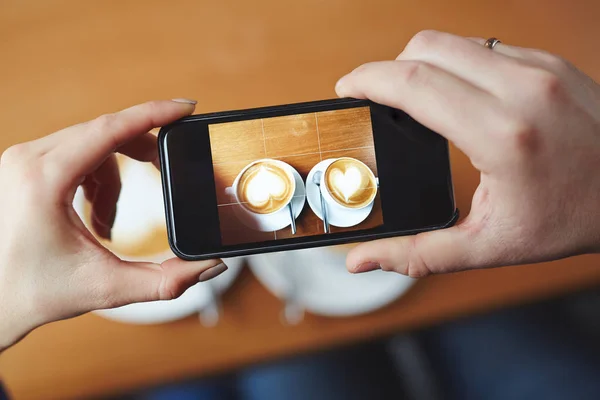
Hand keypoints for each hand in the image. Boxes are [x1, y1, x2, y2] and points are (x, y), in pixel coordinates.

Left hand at [0, 100, 224, 350]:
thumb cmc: (33, 293)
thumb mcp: (107, 288)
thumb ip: (166, 281)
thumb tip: (211, 266)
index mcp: (43, 180)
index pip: (109, 129)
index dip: (153, 114)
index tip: (186, 107)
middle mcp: (27, 159)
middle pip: (104, 132)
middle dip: (142, 150)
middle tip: (167, 169)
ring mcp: (21, 160)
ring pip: (90, 142)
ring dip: (114, 176)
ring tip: (109, 221)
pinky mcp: (22, 166)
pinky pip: (74, 151)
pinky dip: (96, 177)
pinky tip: (93, 213)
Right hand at [336, 30, 599, 276]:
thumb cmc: (573, 219)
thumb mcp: (490, 246)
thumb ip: (418, 254)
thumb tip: (362, 260)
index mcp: (502, 134)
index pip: (414, 83)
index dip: (367, 80)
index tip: (346, 89)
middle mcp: (522, 88)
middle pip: (426, 48)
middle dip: (387, 68)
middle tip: (374, 96)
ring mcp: (539, 69)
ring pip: (454, 41)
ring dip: (421, 63)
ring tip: (412, 97)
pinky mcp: (548, 63)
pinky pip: (484, 47)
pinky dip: (456, 64)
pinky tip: (457, 95)